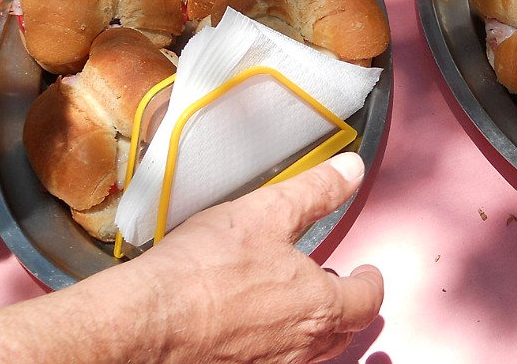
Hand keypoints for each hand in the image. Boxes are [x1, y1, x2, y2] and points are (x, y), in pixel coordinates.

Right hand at [130, 152, 383, 362]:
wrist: (146, 322)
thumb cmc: (205, 270)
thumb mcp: (268, 212)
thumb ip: (316, 190)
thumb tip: (350, 170)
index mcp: (318, 308)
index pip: (366, 301)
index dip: (370, 283)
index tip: (367, 273)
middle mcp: (299, 349)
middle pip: (340, 333)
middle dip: (343, 307)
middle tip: (332, 286)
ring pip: (306, 353)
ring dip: (309, 327)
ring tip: (290, 301)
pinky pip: (270, 361)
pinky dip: (273, 343)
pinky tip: (249, 323)